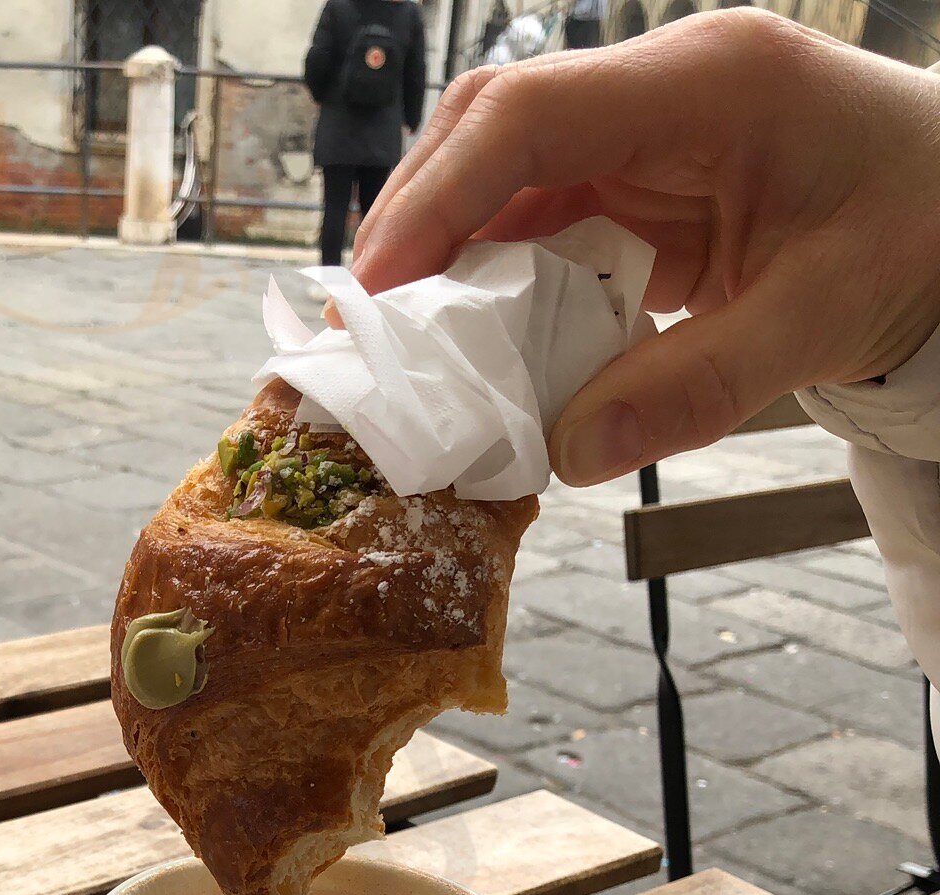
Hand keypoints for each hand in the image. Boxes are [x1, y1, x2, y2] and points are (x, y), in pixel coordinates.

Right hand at [351, 12, 939, 483]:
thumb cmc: (922, 240)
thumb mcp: (821, 320)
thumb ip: (696, 386)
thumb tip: (567, 454)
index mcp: (709, 85)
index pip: (530, 118)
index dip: (437, 198)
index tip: (376, 285)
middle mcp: (665, 89)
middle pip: (497, 128)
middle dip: (420, 219)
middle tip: (365, 321)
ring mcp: (653, 131)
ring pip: (512, 174)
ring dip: (454, 254)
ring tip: (407, 342)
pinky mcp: (649, 178)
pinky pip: (550, 217)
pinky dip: (505, 278)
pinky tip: (482, 340)